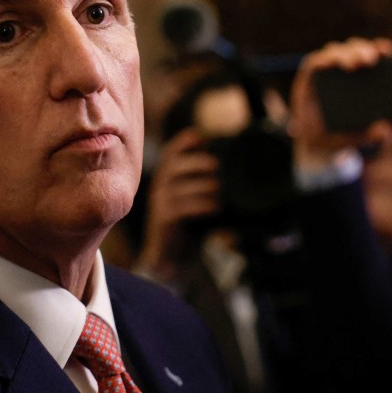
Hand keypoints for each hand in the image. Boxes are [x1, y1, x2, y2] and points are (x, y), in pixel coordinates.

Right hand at [135, 128, 220, 282]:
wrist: (170, 257)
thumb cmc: (187, 225)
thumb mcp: (197, 201)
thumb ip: (208, 186)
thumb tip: (231, 176)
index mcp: (168, 178)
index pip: (171, 153)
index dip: (183, 141)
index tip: (201, 135)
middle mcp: (160, 187)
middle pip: (172, 166)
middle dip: (195, 161)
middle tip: (216, 165)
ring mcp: (160, 203)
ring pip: (177, 186)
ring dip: (200, 184)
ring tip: (218, 188)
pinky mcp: (163, 220)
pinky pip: (180, 208)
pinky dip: (199, 204)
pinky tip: (214, 206)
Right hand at [287, 37, 391, 169]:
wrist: (317, 146)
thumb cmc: (344, 134)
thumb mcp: (361, 136)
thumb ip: (373, 134)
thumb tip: (385, 130)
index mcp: (363, 78)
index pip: (372, 54)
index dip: (379, 48)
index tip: (388, 50)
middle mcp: (343, 70)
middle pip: (354, 49)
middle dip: (362, 49)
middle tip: (370, 59)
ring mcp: (325, 72)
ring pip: (335, 51)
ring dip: (344, 54)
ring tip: (353, 64)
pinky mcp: (308, 77)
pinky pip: (314, 63)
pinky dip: (322, 61)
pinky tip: (329, 63)